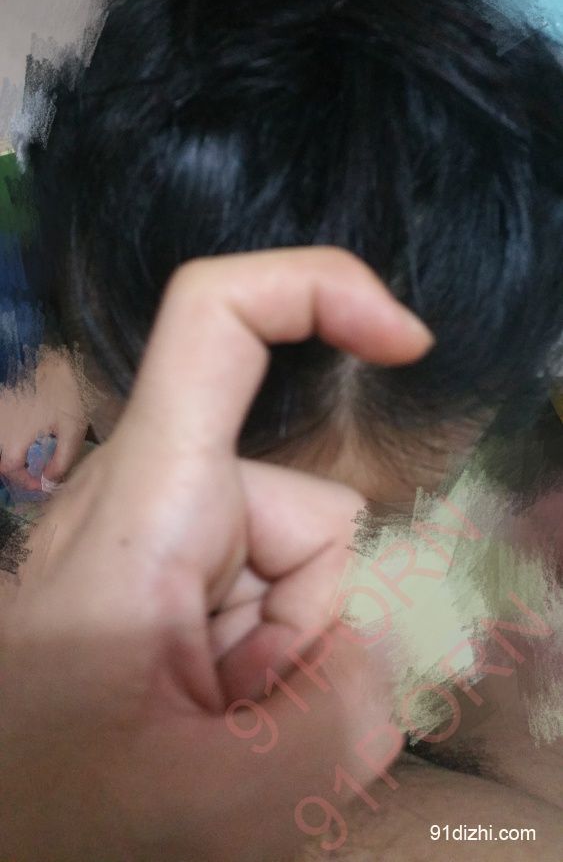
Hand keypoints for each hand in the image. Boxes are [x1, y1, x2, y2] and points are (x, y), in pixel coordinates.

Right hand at [0, 347, 89, 491]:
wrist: (47, 356)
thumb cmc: (62, 392)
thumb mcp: (71, 429)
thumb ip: (62, 459)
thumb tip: (50, 480)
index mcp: (13, 441)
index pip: (11, 471)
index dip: (26, 481)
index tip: (42, 482)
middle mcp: (0, 431)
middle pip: (5, 459)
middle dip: (21, 468)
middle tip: (41, 468)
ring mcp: (0, 416)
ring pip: (4, 444)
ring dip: (18, 452)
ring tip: (39, 451)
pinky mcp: (2, 405)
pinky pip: (5, 429)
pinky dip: (16, 436)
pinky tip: (33, 430)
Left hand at [1, 248, 433, 861]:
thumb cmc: (44, 797)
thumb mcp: (195, 796)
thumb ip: (325, 735)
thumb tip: (375, 671)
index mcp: (149, 499)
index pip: (215, 321)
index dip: (319, 289)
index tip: (406, 343)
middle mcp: (158, 492)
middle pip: (311, 512)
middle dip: (309, 623)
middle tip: (233, 712)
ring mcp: (167, 532)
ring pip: (299, 568)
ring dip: (281, 656)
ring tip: (208, 723)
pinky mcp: (172, 569)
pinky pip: (268, 598)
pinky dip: (261, 662)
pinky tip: (206, 712)